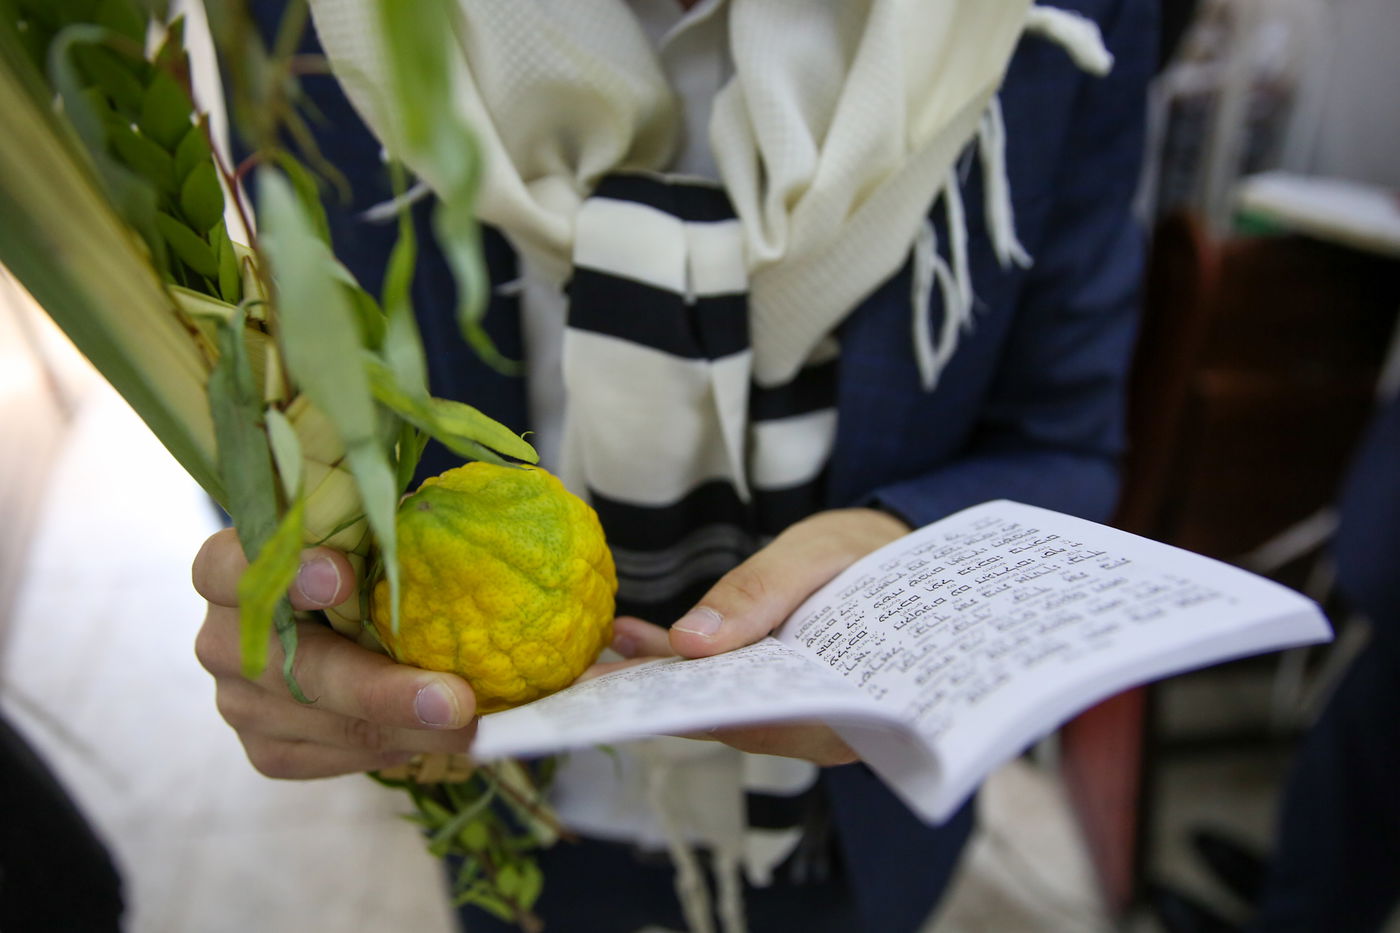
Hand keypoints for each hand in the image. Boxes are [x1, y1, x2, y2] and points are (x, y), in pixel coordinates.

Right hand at [191, 528, 477, 778]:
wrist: (333, 623)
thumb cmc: (353, 564)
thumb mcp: (358, 539)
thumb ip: (376, 541)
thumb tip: (447, 551)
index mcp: (229, 567)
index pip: (229, 567)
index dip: (287, 572)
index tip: (342, 577)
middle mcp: (223, 638)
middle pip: (295, 668)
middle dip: (381, 688)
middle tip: (455, 699)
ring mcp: (237, 699)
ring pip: (324, 723)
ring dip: (405, 727)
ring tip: (467, 723)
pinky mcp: (264, 747)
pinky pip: (331, 756)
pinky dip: (389, 747)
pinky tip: (427, 735)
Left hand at [606, 507, 909, 765]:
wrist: (916, 554)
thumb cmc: (880, 552)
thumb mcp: (821, 554)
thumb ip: (761, 595)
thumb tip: (688, 642)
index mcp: (848, 708)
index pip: (753, 724)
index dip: (685, 713)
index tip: (625, 701)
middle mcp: (821, 725)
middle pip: (728, 722)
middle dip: (656, 700)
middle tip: (585, 683)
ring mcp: (800, 712)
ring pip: (719, 705)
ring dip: (660, 680)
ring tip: (598, 654)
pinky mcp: (782, 690)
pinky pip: (723, 685)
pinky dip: (678, 663)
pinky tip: (629, 636)